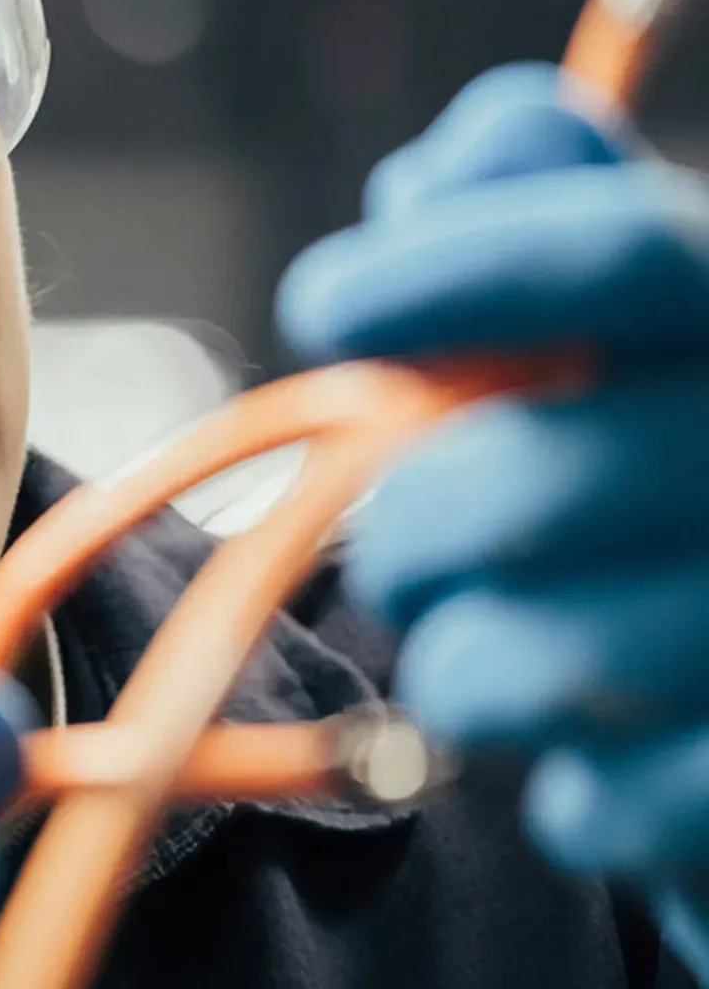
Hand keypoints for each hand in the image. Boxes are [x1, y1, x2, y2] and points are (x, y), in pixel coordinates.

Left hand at [278, 63, 708, 981]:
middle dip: (414, 524)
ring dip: (464, 661)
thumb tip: (431, 181)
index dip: (453, 270)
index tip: (322, 303)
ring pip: (536, 661)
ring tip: (497, 646)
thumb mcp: (623, 312)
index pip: (618, 252)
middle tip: (413, 537)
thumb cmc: (666, 464)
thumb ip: (534, 209)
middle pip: (523, 482)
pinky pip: (603, 807)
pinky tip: (585, 750)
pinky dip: (562, 786)